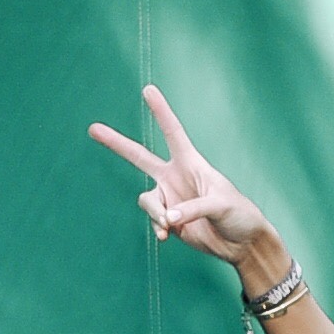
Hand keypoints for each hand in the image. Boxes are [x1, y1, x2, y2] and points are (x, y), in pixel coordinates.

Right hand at [87, 84, 277, 279]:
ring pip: (146, 200)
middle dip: (116, 143)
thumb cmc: (239, 214)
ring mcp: (170, 198)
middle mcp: (176, 177)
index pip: (172, 132)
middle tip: (93, 128)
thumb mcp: (221, 205)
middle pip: (139, 156)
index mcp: (191, 163)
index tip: (148, 90)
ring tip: (170, 225)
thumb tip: (167, 218)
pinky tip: (167, 236)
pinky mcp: (168, 220)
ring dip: (155, 213)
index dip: (160, 111)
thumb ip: (193, 208)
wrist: (240, 243)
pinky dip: (158, 228)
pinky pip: (153, 220)